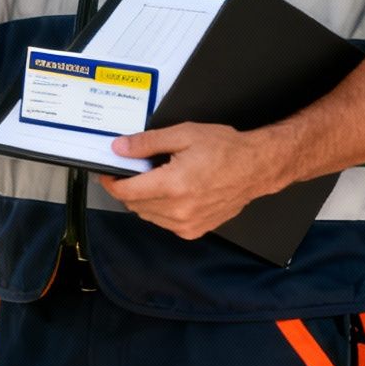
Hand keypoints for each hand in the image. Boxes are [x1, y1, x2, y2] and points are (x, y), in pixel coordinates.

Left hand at [96, 123, 290, 240]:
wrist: (256, 168)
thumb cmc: (225, 149)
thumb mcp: (183, 135)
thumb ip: (147, 143)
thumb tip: (120, 148)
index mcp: (173, 186)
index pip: (126, 191)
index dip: (111, 181)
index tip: (108, 172)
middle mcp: (179, 210)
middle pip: (133, 204)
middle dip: (127, 187)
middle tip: (134, 169)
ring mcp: (187, 224)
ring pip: (147, 215)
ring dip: (143, 199)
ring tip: (157, 178)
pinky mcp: (194, 230)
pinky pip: (164, 222)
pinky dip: (160, 209)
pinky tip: (172, 193)